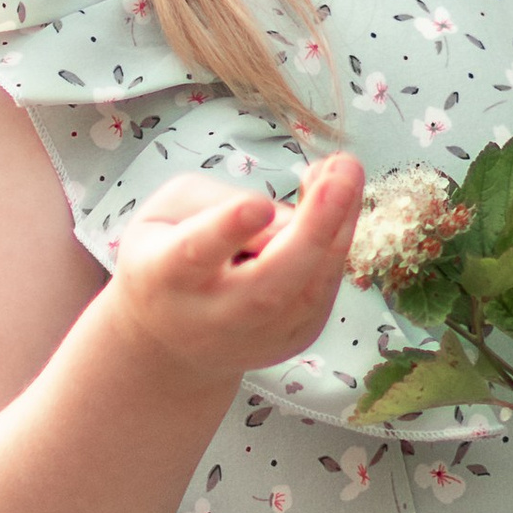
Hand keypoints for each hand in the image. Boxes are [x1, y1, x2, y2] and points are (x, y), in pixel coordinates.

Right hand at [108, 152, 364, 389]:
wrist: (170, 339)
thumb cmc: (167, 255)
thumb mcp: (170, 210)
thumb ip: (223, 201)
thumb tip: (294, 216)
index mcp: (166, 274)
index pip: (196, 252)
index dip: (229, 229)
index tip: (257, 205)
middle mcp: (212, 315)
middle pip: (269, 281)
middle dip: (313, 227)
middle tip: (343, 171)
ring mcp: (255, 338)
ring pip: (309, 289)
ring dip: (338, 228)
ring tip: (346, 172)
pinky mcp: (291, 342)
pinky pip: (324, 292)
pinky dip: (337, 246)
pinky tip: (340, 205)